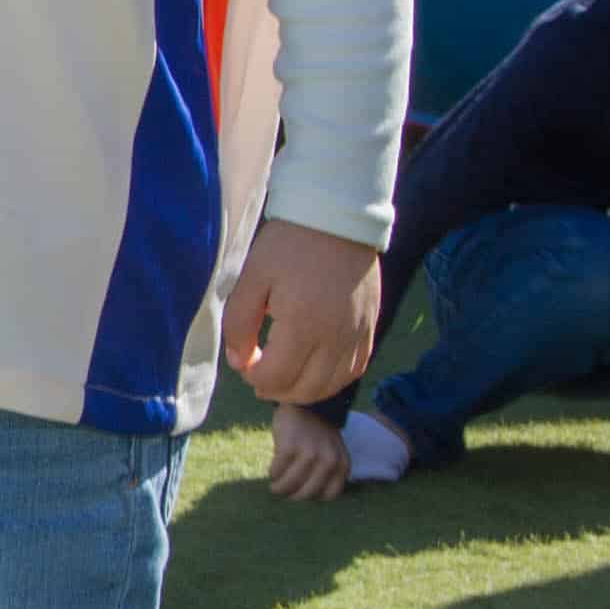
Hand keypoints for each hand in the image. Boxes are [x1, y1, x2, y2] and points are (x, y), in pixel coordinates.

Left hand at [220, 219, 383, 409]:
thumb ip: (239, 323)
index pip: (276, 378)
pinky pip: (356, 369)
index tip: (245, 362)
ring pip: (332, 385)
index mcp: (303, 325)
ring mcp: (357, 334)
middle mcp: (335, 337)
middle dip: (276, 390)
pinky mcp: (370, 326)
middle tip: (259, 375)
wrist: (337, 217)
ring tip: (285, 379)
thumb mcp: (253, 277)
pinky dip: (334, 380)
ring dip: (304, 391)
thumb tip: (239, 362)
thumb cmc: (290, 243)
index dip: (253, 377)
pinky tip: (317, 371)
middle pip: (304, 390)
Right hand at [260, 401, 352, 500]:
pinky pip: (277, 471)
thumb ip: (326, 471)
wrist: (305, 402)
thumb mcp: (332, 451)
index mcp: (341, 464)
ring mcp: (309, 454)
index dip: (314, 497)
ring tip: (274, 487)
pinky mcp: (289, 448)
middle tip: (285, 492)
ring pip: (290, 485)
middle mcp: (328, 461)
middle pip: (307, 493)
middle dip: (293, 496)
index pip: (329, 495)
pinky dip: (273, 473)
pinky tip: (273, 470)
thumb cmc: (316, 431)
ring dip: (279, 488)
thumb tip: (306, 495)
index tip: (303, 492)